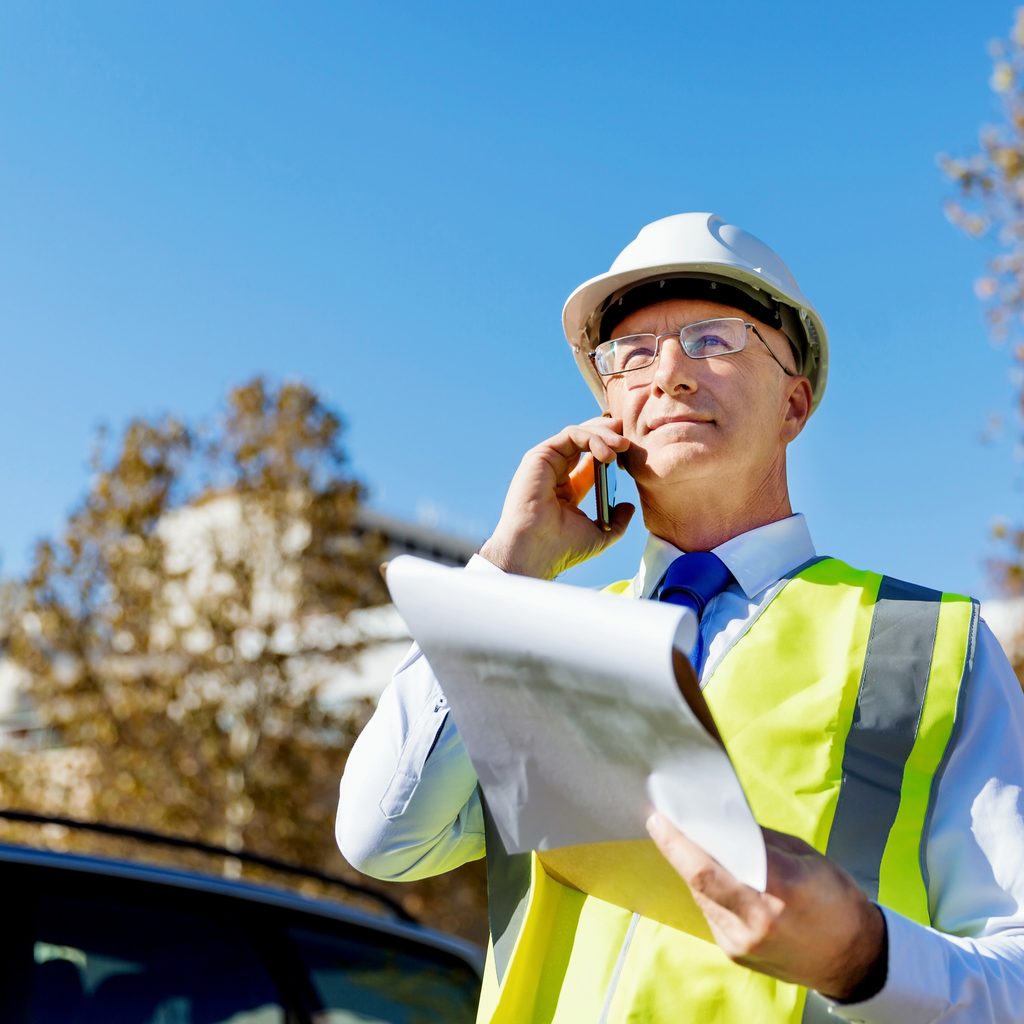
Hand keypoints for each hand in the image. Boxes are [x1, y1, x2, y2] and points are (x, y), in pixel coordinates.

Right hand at [478, 417, 634, 578]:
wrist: (536, 550)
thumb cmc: (562, 548)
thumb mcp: (600, 534)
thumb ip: (617, 521)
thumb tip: (628, 506)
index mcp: (567, 490)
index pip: (591, 461)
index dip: (612, 452)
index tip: (631, 453)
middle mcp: (555, 473)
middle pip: (584, 442)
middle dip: (609, 435)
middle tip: (629, 440)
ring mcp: (546, 463)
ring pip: (578, 434)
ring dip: (604, 435)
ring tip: (623, 446)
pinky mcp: (540, 456)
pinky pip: (571, 435)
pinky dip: (592, 438)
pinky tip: (607, 454)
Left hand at [646, 813, 886, 1001]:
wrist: (855, 960)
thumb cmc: (837, 900)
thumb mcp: (805, 857)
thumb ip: (760, 841)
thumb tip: (721, 822)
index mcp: (777, 889)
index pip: (711, 864)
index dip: (678, 842)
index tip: (659, 818)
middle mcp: (754, 921)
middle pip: (698, 880)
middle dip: (676, 848)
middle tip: (663, 822)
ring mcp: (741, 942)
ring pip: (701, 896)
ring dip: (692, 868)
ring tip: (686, 842)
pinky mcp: (735, 953)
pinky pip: (710, 912)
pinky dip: (707, 890)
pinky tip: (712, 875)